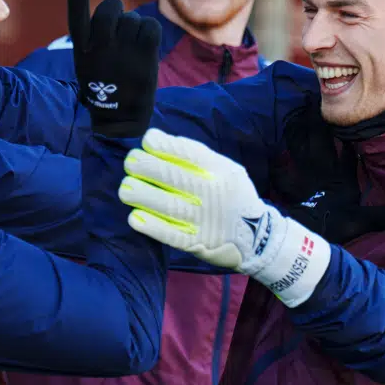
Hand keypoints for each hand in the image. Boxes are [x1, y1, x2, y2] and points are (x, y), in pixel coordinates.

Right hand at [68, 0, 160, 137]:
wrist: (122, 119)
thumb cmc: (106, 90)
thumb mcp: (88, 67)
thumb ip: (94, 41)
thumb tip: (116, 11)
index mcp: (83, 51)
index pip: (77, 20)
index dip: (77, 0)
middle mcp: (101, 48)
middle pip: (109, 11)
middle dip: (114, 7)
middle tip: (119, 17)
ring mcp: (124, 51)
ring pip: (132, 18)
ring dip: (134, 24)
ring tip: (132, 41)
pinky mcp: (145, 56)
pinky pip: (150, 26)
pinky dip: (150, 28)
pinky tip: (148, 39)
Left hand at [120, 129, 331, 307]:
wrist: (258, 238)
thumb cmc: (233, 197)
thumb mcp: (227, 171)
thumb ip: (197, 156)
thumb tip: (157, 140)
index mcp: (222, 173)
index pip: (192, 154)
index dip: (167, 146)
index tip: (147, 141)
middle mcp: (214, 195)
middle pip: (176, 178)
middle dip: (148, 168)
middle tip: (130, 162)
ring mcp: (206, 221)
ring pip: (170, 206)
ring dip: (144, 196)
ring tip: (126, 189)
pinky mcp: (198, 244)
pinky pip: (173, 235)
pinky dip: (154, 227)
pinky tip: (135, 218)